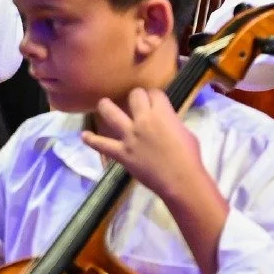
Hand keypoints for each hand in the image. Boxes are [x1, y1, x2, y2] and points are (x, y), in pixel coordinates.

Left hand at [83, 88, 205, 198]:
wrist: (180, 180)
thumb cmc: (189, 156)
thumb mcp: (184, 131)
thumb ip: (170, 122)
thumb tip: (163, 122)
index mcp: (162, 113)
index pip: (154, 93)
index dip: (154, 95)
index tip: (153, 100)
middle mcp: (143, 119)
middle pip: (134, 96)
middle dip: (136, 96)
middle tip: (136, 102)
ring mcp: (129, 136)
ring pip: (111, 113)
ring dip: (106, 106)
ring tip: (103, 104)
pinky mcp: (122, 153)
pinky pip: (102, 144)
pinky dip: (91, 140)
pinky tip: (84, 136)